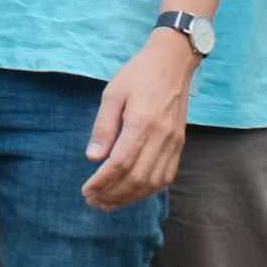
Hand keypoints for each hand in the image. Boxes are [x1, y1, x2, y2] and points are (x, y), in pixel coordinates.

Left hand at [82, 30, 197, 209]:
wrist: (173, 62)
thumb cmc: (138, 74)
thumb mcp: (112, 93)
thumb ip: (103, 126)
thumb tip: (92, 158)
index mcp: (142, 122)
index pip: (120, 163)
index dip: (102, 182)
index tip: (86, 191)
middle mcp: (161, 136)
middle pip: (137, 178)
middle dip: (113, 195)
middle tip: (93, 202)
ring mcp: (174, 142)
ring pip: (154, 182)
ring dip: (130, 197)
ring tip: (109, 203)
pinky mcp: (180, 144)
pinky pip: (167, 175)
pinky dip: (149, 190)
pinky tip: (133, 193)